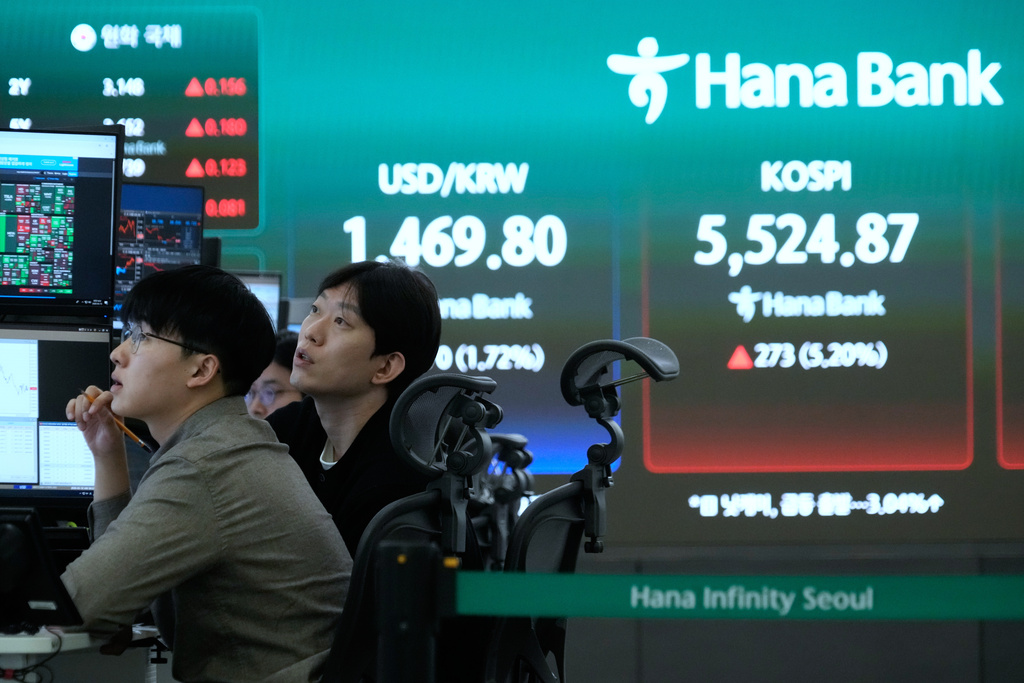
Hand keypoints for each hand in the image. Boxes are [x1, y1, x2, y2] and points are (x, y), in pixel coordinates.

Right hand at [66, 386, 129, 500]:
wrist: (105, 451)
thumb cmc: (113, 442)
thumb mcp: (112, 432)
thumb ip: (107, 419)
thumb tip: (98, 407)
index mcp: (114, 406)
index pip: (105, 395)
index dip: (97, 401)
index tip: (92, 413)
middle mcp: (102, 404)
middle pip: (91, 391)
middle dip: (85, 404)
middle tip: (86, 418)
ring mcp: (91, 408)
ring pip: (80, 399)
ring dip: (78, 412)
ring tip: (83, 425)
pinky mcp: (81, 413)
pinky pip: (72, 404)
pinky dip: (70, 410)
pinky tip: (72, 419)